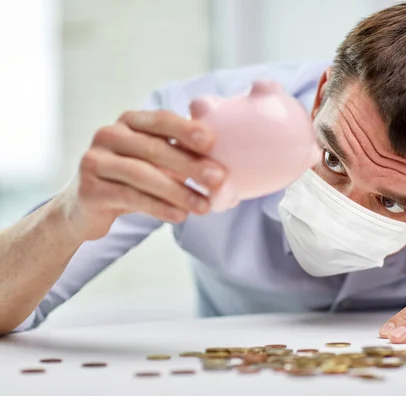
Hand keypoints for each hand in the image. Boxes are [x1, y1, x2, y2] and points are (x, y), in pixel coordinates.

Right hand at [57, 110, 225, 240]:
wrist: (85, 208)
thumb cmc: (132, 180)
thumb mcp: (155, 162)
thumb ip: (181, 153)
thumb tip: (225, 161)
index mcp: (129, 122)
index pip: (160, 120)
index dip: (185, 129)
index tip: (211, 141)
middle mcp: (108, 134)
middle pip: (154, 149)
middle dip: (190, 164)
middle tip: (218, 179)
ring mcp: (94, 160)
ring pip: (143, 175)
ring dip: (178, 191)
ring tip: (204, 206)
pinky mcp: (89, 189)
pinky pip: (130, 197)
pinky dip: (159, 207)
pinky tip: (180, 216)